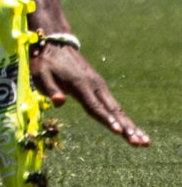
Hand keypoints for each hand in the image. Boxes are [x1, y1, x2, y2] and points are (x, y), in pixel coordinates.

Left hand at [32, 40, 148, 145]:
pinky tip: (134, 131)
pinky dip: (125, 119)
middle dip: (126, 127)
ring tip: (145, 142)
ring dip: (131, 126)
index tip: (118, 131)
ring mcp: (99, 86)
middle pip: (112, 110)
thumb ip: (50, 89)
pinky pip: (114, 106)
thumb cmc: (45, 62)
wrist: (55, 43)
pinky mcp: (100, 87)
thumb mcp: (40, 73)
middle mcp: (94, 86)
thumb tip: (59, 102)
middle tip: (140, 143)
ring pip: (117, 109)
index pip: (94, 105)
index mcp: (79, 84)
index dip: (105, 119)